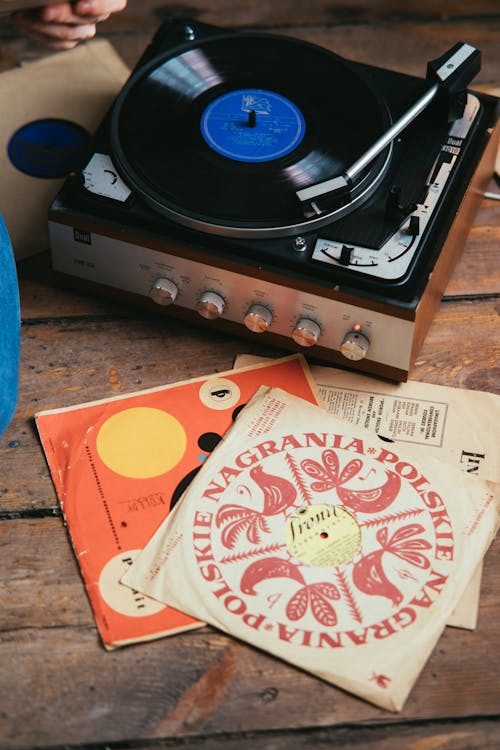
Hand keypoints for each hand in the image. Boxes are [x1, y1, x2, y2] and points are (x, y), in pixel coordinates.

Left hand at [11, 0, 126, 50]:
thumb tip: (72, 5)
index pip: (115, 3)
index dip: (100, 5)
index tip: (79, 6)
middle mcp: (97, 12)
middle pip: (86, 20)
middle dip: (62, 16)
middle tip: (44, 12)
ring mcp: (84, 28)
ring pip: (70, 34)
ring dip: (43, 26)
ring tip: (22, 16)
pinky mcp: (70, 39)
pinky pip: (59, 44)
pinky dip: (39, 34)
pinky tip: (24, 22)